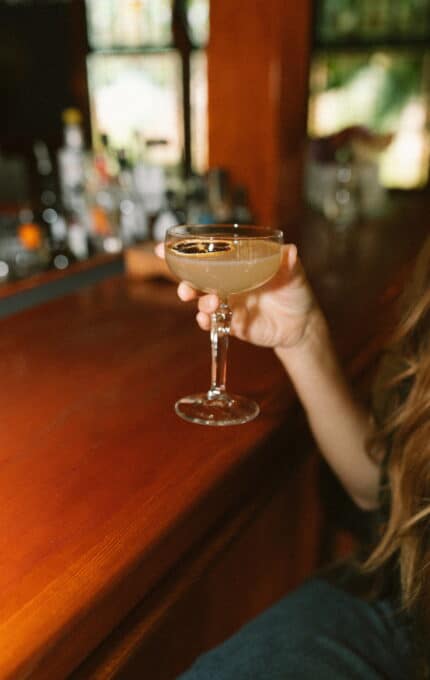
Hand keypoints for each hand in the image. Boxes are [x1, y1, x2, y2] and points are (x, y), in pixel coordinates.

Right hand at [156, 243, 317, 350]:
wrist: (302, 325)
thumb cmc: (295, 291)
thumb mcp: (294, 274)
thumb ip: (289, 264)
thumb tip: (291, 250)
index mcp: (236, 264)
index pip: (206, 254)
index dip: (182, 251)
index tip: (161, 248)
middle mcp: (226, 282)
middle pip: (196, 279)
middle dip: (184, 282)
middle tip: (185, 288)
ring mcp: (227, 303)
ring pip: (202, 301)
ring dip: (199, 302)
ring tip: (210, 304)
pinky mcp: (231, 323)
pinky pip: (212, 322)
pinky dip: (206, 321)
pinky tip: (207, 320)